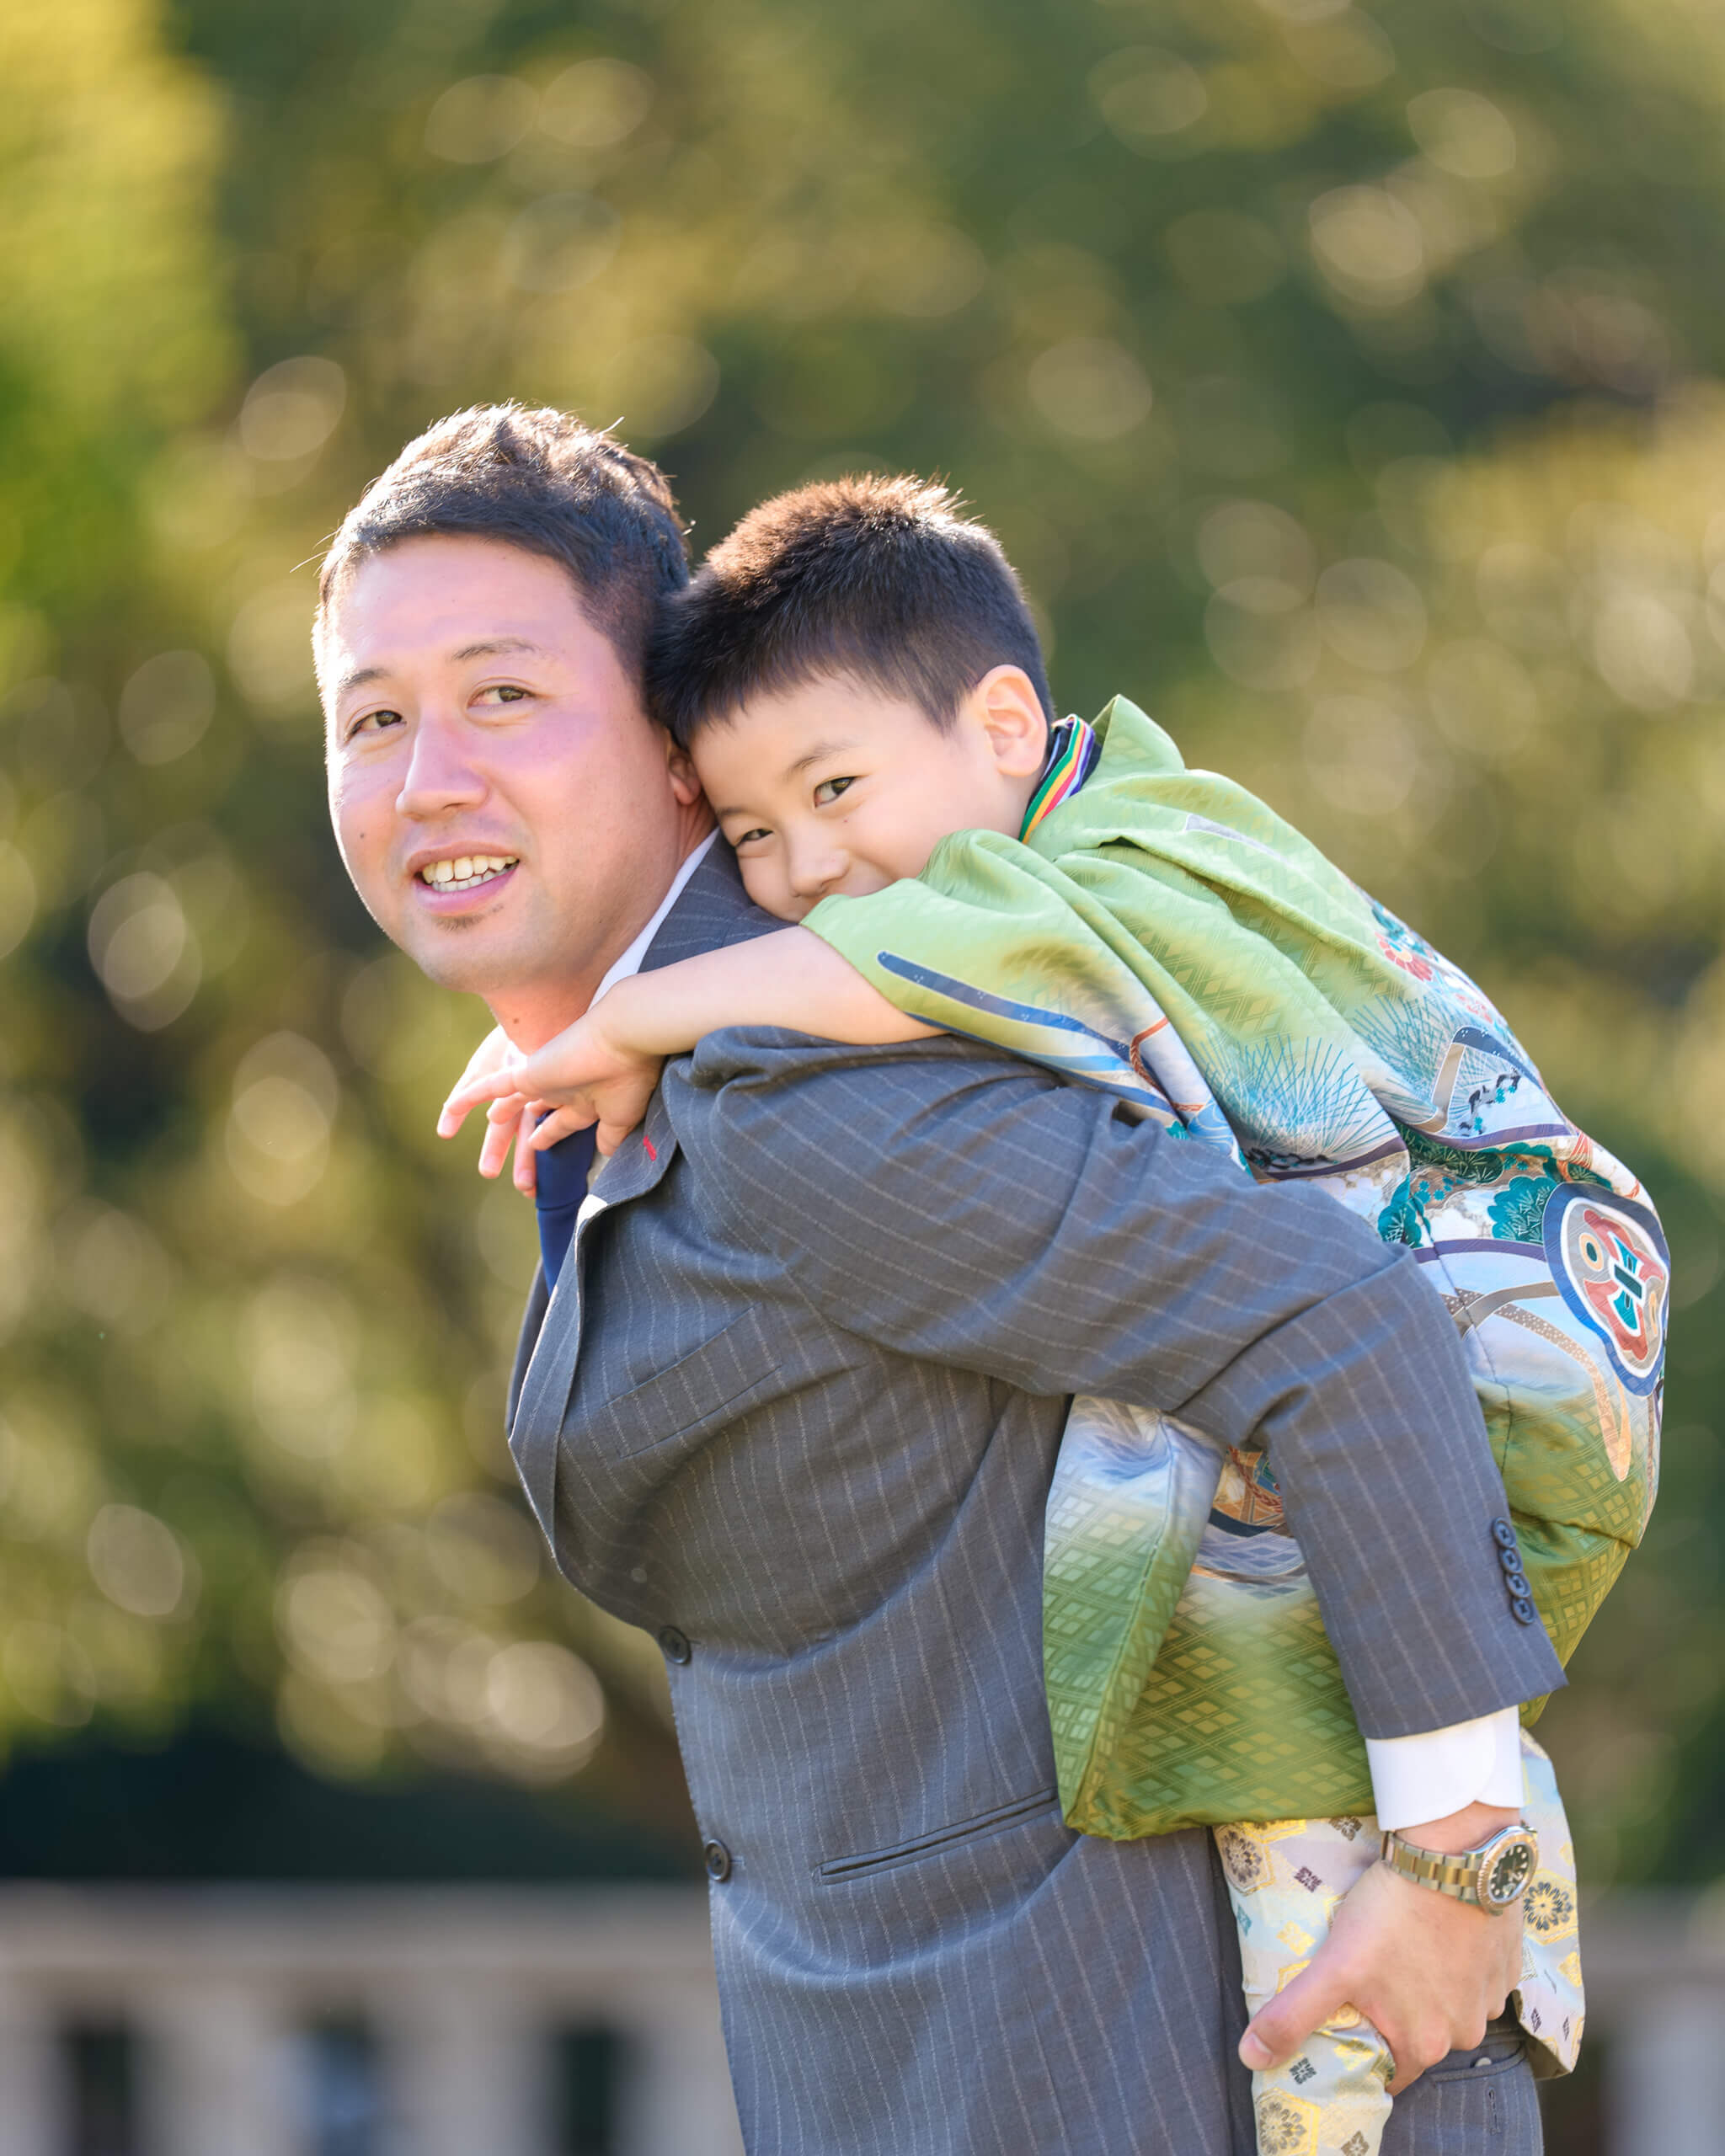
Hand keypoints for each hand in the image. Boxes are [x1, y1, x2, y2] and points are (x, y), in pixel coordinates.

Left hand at [439, 1002, 665, 1168]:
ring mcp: (542, 1079)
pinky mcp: (526, 1073)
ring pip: (511, 1111)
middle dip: (527, 1146)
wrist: (624, 1038)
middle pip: (535, 1119)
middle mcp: (562, 1088)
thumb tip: (604, 1158)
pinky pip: (487, 1087)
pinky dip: (469, 1099)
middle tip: (521, 1179)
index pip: (562, 1123)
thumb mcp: (621, 1118)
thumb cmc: (630, 1076)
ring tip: (489, 1156)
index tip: (539, 1148)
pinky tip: (449, 1110)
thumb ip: (610, 1138)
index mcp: (585, 1099)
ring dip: (499, 1133)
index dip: (550, 1137)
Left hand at [1239, 1804, 1522, 2095]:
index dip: (1364, 2053)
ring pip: (1450, 2006)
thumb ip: (1293, 2015)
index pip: (1389, 2071)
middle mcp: (1466, 2031)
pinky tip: (1435, 1933)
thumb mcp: (1334, 1966)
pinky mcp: (1507, 1961)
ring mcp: (1491, 1996)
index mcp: (1426, 2044)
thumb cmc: (1393, 1913)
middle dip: (1394, 2016)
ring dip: (1427, 1989)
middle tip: (1368, 1978)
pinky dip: (1456, 1962)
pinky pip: (1477, 1976)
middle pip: (1421, 2038)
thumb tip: (1253, 2057)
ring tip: (1399, 1950)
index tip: (1347, 2027)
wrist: (1454, 1855)